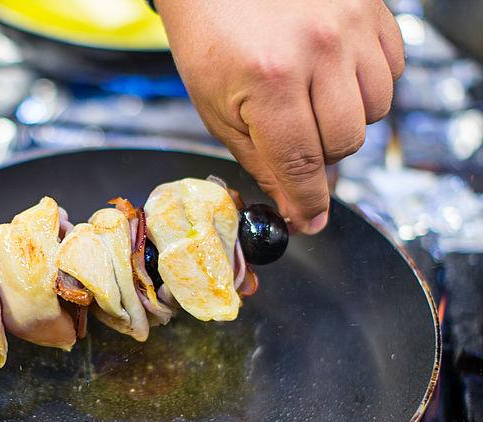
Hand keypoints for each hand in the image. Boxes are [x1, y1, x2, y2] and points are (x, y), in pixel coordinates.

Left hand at [156, 0, 404, 232]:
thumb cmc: (209, 37)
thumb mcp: (217, 108)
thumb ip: (259, 160)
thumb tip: (292, 206)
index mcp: (270, 80)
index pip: (302, 164)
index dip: (307, 202)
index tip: (310, 221)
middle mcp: (319, 50)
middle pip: (346, 143)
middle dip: (319, 156)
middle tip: (293, 138)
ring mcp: (350, 25)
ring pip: (375, 112)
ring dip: (345, 120)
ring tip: (310, 99)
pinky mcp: (370, 8)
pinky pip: (391, 71)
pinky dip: (365, 86)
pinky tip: (332, 74)